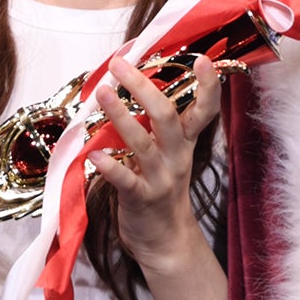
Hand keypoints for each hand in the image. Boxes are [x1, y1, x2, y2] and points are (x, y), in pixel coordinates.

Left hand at [90, 53, 220, 274]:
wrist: (166, 240)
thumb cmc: (160, 189)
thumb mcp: (167, 155)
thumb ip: (155, 127)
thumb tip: (130, 87)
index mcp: (184, 143)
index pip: (204, 111)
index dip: (208, 86)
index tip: (203, 60)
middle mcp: (176, 157)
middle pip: (166, 116)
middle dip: (144, 87)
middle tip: (120, 65)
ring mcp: (159, 178)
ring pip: (143, 143)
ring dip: (121, 116)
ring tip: (103, 93)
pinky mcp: (141, 199)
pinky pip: (125, 180)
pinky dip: (109, 166)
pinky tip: (92, 154)